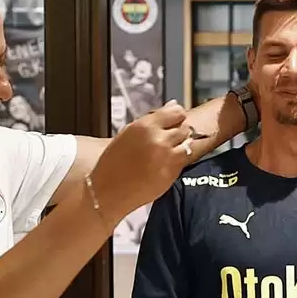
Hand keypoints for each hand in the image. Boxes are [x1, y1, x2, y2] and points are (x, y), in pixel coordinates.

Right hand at [90, 100, 192, 220]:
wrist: (108, 191)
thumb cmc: (113, 164)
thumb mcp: (127, 134)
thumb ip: (152, 120)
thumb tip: (173, 106)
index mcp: (144, 126)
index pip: (177, 112)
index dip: (176, 116)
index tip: (174, 120)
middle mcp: (158, 140)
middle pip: (184, 127)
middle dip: (178, 131)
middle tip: (168, 139)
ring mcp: (167, 157)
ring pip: (188, 143)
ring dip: (182, 145)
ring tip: (167, 151)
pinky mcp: (172, 173)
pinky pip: (184, 160)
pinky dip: (179, 159)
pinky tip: (166, 163)